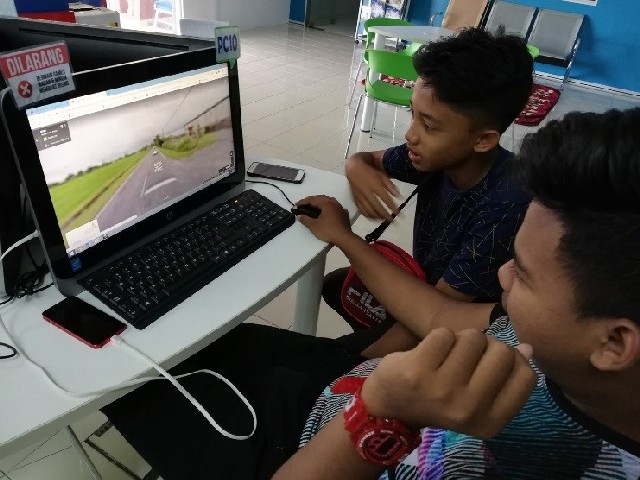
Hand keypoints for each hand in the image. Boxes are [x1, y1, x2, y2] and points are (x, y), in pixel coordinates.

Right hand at [295, 195, 352, 244]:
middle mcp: (333, 202)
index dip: (303, 202)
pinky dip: (328, 207)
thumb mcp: (314, 226)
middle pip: (320, 198)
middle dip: (311, 200)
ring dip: (320, 202)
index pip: (312, 199)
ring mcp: (340, 207)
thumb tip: (299, 216)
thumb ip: (305, 219)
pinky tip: (327, 211)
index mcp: (326, 203)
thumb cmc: (328, 231)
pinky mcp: (344, 214)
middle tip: (304, 205)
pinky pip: (334, 207)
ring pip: (328, 201)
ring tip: (314, 207)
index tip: (296, 205)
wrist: (344, 238)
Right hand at [346, 157, 398, 220]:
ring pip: (369, 210)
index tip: (397, 213)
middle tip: (391, 220)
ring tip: (383, 219)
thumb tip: (398, 195)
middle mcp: (368, 193)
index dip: (392, 207)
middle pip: (377, 207)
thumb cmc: (370, 172)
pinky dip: (368, 216)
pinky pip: (362, 210)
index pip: (386, 199)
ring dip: (377, 216)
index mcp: (375, 186)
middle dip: (385, 215)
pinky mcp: (355, 200)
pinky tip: (373, 218)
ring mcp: (360, 197)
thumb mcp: (382, 175)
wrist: (353, 169)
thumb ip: (390, 186)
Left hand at [360, 328, 536, 437]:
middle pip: (502, 351)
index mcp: (491, 422)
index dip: (513, 359)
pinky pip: (445, 333)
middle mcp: (470, 410)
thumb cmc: (440, 398)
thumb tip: (527, 348)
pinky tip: (427, 354)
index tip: (490, 363)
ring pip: (474, 338)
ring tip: (445, 357)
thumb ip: (505, 377)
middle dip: (485, 347)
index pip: (526, 376)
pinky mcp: (418, 371)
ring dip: (460, 340)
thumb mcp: (478, 399)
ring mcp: (443, 390)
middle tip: (464, 359)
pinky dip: (437, 337)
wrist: (390, 407)